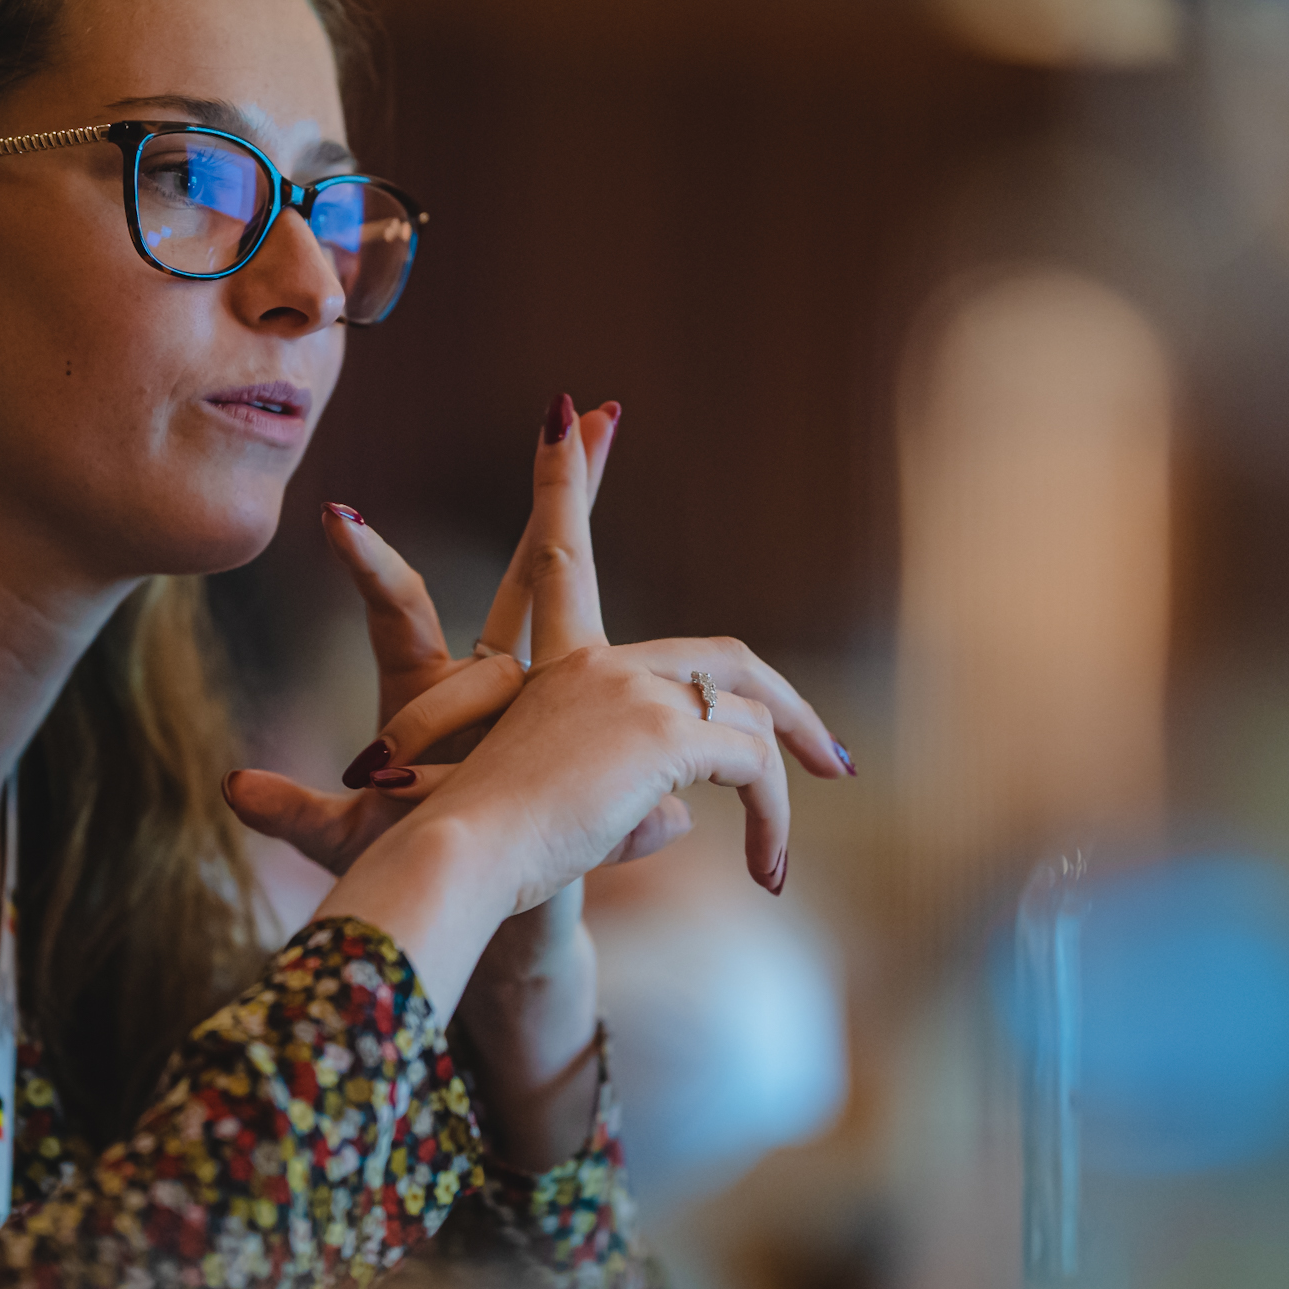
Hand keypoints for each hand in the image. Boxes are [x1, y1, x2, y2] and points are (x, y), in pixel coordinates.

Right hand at [314, 391, 852, 1019]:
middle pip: (724, 656)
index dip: (566, 482)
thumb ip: (624, 804)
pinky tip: (763, 874)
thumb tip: (683, 821)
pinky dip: (771, 822)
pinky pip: (753, 767)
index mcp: (552, 669)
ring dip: (782, 792)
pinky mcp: (661, 730)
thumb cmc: (475, 851)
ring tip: (777, 860)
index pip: (562, 560)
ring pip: (752, 724)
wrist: (455, 859)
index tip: (576, 414)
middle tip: (833, 757)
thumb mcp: (556, 813)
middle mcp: (596, 663)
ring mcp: (632, 689)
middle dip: (790, 704)